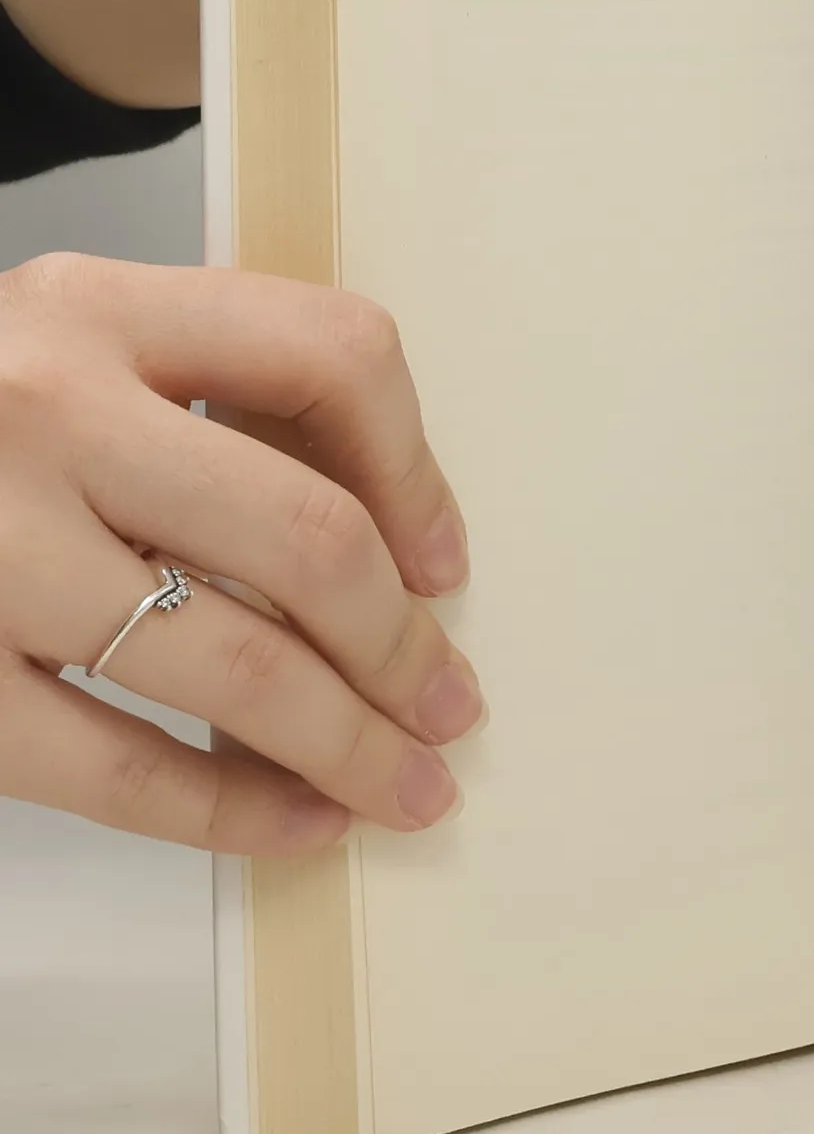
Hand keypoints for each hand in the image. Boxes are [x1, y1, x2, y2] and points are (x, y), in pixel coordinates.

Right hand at [0, 255, 482, 853]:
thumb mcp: (66, 353)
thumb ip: (205, 404)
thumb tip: (393, 550)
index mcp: (96, 308)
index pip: (333, 352)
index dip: (418, 473)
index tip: (443, 564)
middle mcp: (41, 407)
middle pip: (308, 536)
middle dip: (404, 645)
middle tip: (452, 707)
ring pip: (235, 663)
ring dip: (348, 744)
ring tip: (407, 786)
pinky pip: (115, 765)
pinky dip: (229, 809)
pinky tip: (294, 826)